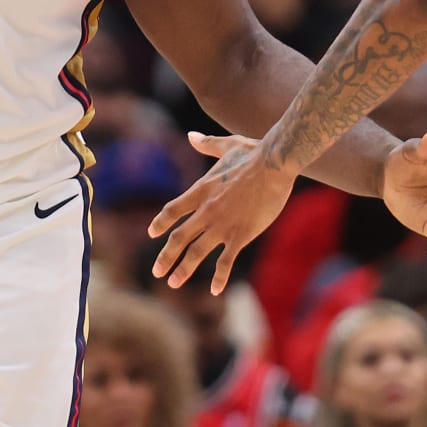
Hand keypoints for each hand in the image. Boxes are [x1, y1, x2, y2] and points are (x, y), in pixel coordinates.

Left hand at [148, 132, 295, 294]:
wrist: (274, 164)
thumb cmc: (254, 152)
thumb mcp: (227, 145)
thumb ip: (207, 143)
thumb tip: (192, 135)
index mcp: (201, 190)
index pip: (172, 210)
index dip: (161, 223)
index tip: (152, 233)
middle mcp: (206, 210)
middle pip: (178, 237)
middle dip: (165, 257)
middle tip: (157, 271)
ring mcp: (222, 225)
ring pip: (196, 253)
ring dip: (183, 269)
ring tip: (174, 283)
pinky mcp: (241, 235)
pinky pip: (226, 261)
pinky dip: (219, 277)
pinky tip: (215, 291)